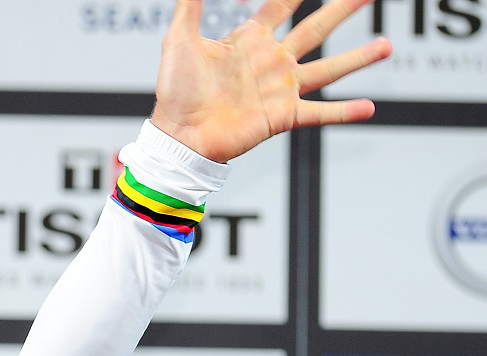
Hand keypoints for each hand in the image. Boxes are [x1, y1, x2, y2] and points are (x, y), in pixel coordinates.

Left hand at [151, 0, 391, 163]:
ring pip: (329, 68)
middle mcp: (272, 62)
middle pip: (317, 27)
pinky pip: (319, 112)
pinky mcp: (283, 115)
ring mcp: (280, 89)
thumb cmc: (176, 91)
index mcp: (250, 40)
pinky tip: (369, 107)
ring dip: (358, 58)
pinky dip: (344, 111)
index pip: (282, 4)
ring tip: (386, 46)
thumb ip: (190, 5)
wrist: (178, 135)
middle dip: (343, 9)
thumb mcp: (180, 40)